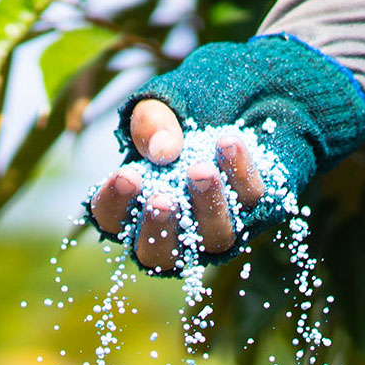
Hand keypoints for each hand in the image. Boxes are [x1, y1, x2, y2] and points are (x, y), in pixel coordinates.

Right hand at [85, 37, 364, 274]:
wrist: (227, 110)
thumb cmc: (176, 122)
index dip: (115, 205)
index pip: (112, 222)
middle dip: (161, 227)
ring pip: (214, 237)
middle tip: (162, 198)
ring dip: (207, 206)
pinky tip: (229, 142)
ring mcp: (215, 230)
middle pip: (161, 254)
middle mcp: (174, 234)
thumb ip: (149, 125)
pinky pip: (249, 200)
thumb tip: (163, 151)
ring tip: (201, 170)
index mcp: (134, 212)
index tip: (125, 176)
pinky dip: (240, 172)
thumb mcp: (156, 111)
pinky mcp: (252, 212)